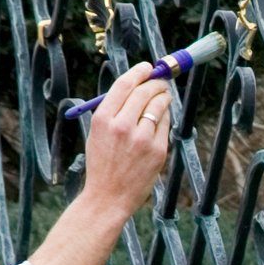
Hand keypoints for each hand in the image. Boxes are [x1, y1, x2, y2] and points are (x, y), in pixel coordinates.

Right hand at [79, 62, 172, 214]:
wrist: (108, 197)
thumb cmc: (102, 164)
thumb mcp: (97, 133)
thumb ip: (113, 111)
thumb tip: (135, 87)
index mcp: (103, 119)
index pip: (125, 85)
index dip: (139, 72)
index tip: (147, 67)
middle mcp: (122, 126)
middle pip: (145, 92)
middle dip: (156, 82)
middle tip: (161, 81)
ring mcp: (142, 139)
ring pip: (159, 106)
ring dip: (164, 97)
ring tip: (164, 96)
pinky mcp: (157, 151)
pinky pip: (166, 125)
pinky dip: (166, 117)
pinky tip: (162, 118)